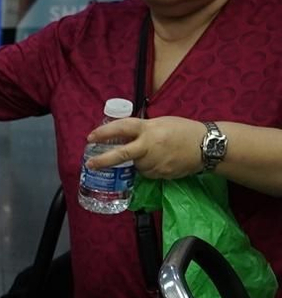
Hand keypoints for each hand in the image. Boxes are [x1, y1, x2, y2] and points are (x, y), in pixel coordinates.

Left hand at [86, 116, 205, 179]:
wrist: (208, 146)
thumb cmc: (184, 130)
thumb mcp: (161, 123)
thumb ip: (142, 129)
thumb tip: (123, 135)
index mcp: (149, 129)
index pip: (123, 128)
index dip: (105, 133)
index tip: (91, 137)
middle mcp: (150, 146)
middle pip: (121, 155)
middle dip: (103, 160)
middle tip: (90, 164)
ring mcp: (156, 162)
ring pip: (136, 165)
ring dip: (138, 161)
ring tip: (155, 153)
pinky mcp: (162, 174)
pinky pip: (148, 172)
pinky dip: (149, 167)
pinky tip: (162, 160)